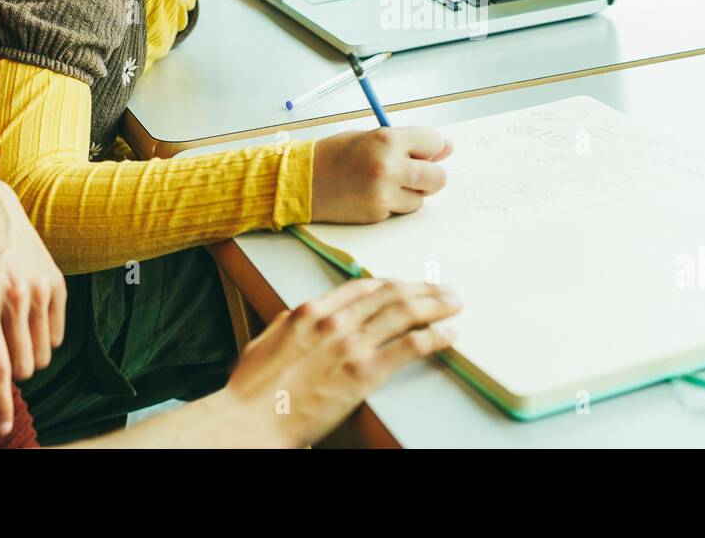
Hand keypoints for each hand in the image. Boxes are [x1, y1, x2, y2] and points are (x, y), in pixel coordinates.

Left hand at [0, 161, 66, 436]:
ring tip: (5, 338)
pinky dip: (42, 337)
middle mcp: (15, 296)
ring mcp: (39, 286)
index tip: (4, 430)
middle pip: (23, 365)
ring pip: (42, 352)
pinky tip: (23, 323)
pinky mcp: (55, 279)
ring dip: (25, 356)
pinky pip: (57, 330)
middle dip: (9, 374)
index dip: (1, 404)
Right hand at [222, 278, 460, 446]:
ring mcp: (351, 344)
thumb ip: (290, 323)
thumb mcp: (267, 340)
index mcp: (311, 310)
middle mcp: (335, 320)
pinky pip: (410, 347)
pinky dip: (435, 336)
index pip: (363, 287)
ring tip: (454, 304)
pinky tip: (449, 335)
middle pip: (391, 294)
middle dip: (422, 289)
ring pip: (405, 313)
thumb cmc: (253, 389)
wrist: (250, 420)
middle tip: (443, 290)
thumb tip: (304, 315)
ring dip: (436, 305)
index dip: (392, 284)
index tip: (408, 286)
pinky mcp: (365, 373)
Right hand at [311, 126, 452, 223]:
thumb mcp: (371, 136)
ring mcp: (384, 194)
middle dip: (430, 175)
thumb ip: (408, 142)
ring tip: (387, 182)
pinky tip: (373, 193)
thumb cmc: (335, 154)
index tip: (423, 150)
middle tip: (414, 172)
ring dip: (412, 192)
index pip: (434, 141)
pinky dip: (394, 203)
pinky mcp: (378, 214)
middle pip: (438, 177)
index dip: (430, 147)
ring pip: (422, 198)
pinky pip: (401, 210)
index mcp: (388, 140)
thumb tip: (446, 148)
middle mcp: (389, 167)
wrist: (303, 181)